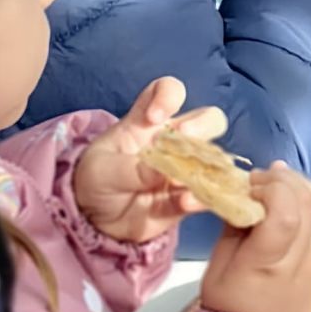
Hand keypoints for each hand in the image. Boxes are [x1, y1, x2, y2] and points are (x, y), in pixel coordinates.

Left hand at [73, 78, 229, 243]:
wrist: (95, 219)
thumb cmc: (97, 180)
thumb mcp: (102, 171)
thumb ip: (131, 169)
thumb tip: (165, 171)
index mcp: (147, 122)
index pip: (167, 91)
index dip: (168, 95)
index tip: (155, 116)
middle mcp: (173, 141)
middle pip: (209, 119)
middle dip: (203, 126)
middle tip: (185, 139)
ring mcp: (184, 169)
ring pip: (215, 158)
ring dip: (207, 166)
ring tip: (182, 181)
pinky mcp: (187, 197)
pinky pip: (205, 194)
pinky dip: (201, 198)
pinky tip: (185, 203)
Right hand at [198, 162, 310, 311]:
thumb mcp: (216, 271)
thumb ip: (234, 229)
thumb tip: (247, 195)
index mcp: (270, 264)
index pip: (286, 211)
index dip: (272, 188)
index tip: (250, 185)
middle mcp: (303, 262)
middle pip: (310, 203)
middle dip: (287, 181)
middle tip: (263, 177)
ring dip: (300, 191)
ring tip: (275, 188)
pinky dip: (306, 213)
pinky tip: (287, 215)